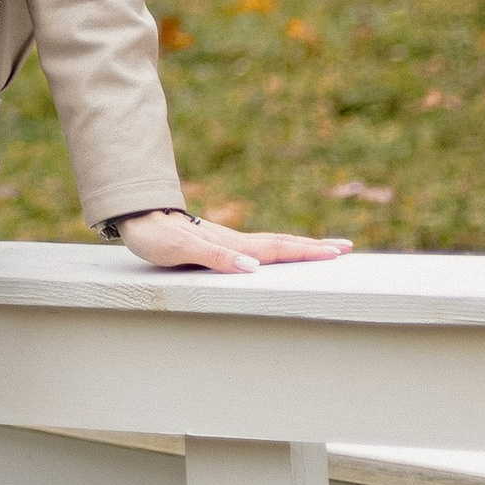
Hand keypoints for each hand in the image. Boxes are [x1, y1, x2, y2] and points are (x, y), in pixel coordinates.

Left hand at [115, 208, 352, 275]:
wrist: (137, 217)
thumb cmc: (155, 237)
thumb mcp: (180, 250)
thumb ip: (215, 258)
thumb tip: (252, 267)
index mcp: (231, 244)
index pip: (277, 249)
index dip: (306, 251)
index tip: (336, 253)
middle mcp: (235, 241)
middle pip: (282, 243)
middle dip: (314, 247)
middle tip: (346, 248)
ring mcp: (229, 241)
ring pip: (272, 244)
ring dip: (300, 246)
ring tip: (324, 249)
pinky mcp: (220, 243)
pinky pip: (258, 247)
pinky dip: (279, 249)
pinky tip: (281, 253)